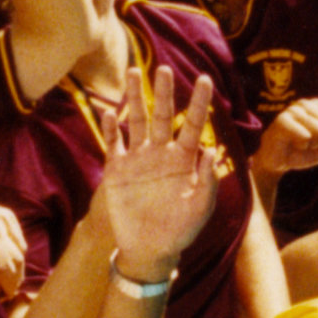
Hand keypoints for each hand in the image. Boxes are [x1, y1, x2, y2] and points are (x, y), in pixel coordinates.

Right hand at [99, 65, 219, 276]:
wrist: (150, 249)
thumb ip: (207, 180)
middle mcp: (161, 153)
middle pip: (162, 115)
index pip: (193, 124)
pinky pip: (113, 144)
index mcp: (184, 159)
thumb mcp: (200, 208)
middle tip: (163, 68)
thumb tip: (209, 149)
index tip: (204, 79)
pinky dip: (110, 128)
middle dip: (163, 92)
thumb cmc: (181, 230)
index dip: (199, 102)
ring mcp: (138, 159)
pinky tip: (108, 112)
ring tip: (133, 72)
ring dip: (134, 98)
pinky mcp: (117, 170)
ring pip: (135, 121)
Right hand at [253, 96, 317, 179]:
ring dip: (313, 145)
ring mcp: (295, 110)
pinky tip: (292, 145)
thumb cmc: (301, 152)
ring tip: (300, 144)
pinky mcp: (283, 120)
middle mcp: (309, 104)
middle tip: (309, 144)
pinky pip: (307, 136)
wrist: (277, 162)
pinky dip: (302, 147)